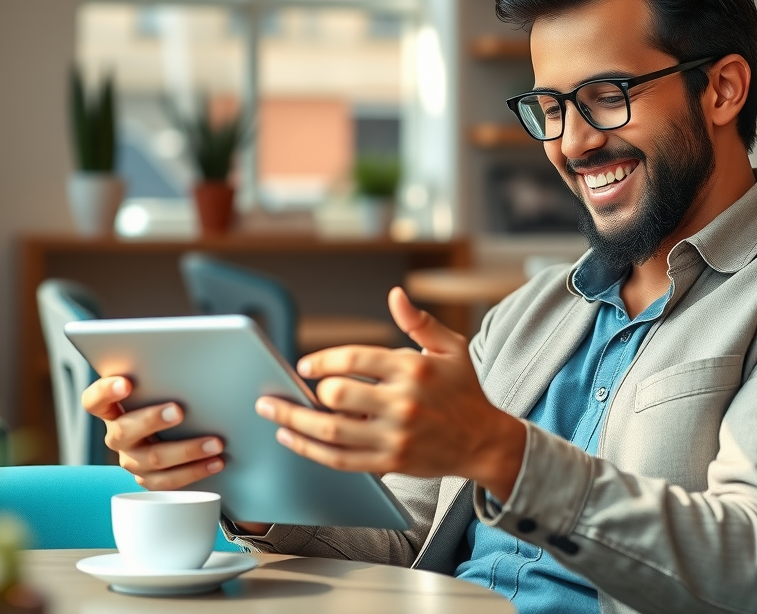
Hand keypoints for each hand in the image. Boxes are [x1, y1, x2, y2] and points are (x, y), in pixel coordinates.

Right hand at [81, 375, 224, 489]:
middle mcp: (118, 436)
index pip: (95, 400)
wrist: (181, 434)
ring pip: (152, 459)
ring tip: (215, 442)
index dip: (106, 392)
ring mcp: (132, 460)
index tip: (126, 382)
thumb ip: (165, 375)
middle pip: (124, 431)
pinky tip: (216, 461)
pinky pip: (168, 481)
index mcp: (113, 409)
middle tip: (179, 410)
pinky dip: (196, 471)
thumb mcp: (162, 387)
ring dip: (187, 450)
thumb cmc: (170, 399)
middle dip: (152, 419)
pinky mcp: (150, 479)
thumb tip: (193, 352)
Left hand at [256, 287, 526, 499]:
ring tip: (271, 411)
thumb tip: (395, 295)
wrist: (484, 441)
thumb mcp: (451, 347)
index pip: (355, 359)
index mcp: (414, 368)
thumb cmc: (464, 390)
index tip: (304, 365)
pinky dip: (309, 450)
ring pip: (331, 431)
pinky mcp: (391, 462)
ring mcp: (396, 435)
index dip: (322, 360)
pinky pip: (340, 459)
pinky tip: (291, 438)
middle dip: (306, 391)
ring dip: (294, 421)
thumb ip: (419, 321)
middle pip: (337, 395)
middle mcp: (403, 402)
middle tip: (283, 388)